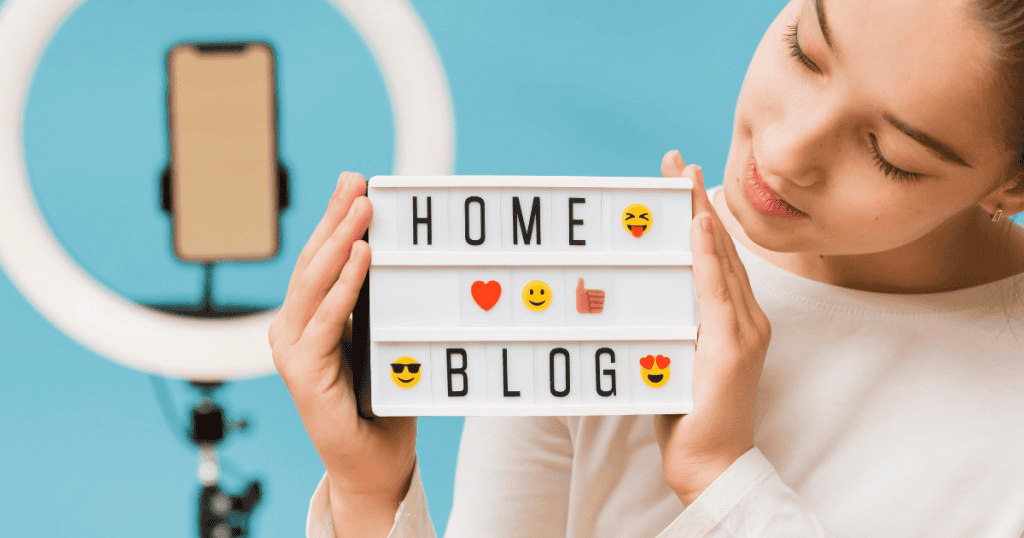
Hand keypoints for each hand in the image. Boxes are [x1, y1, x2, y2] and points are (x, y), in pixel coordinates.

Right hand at [268, 172, 416, 537]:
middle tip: (358, 183)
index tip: (355, 182)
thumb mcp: (379, 340)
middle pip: (313, 262)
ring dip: (340, 241)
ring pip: (314, 283)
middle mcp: (291, 330)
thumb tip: (394, 253)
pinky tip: (362, 256)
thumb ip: (376, 303)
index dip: (334, 218)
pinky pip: (326, 321)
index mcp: (307, 319)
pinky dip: (344, 286)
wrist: (372, 462)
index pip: (320, 258)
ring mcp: (292, 351)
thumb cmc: (379, 402)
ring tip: (361, 209)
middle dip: (335, 219)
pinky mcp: (303, 373)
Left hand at [575, 278, 605, 313]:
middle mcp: (599, 299)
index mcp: (598, 293)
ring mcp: (599, 305)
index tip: (587, 293)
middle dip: (595, 299)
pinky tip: (590, 309)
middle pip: (602, 299)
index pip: (602, 293)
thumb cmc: (579, 296)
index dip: (595, 293)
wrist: (578, 305)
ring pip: (601, 305)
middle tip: (588, 299)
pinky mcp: (598, 310)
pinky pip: (600, 310)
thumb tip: (580, 278)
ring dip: (595, 304)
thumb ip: (580, 284)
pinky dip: (596, 309)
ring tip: (589, 304)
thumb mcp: (579, 290)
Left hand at [653, 151, 771, 505]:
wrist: (712, 464)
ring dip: (701, 215)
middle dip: (696, 201)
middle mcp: (747, 318)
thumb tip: (640, 296)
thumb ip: (669, 324)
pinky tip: (699, 226)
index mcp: (735, 319)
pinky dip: (711, 257)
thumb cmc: (689, 415)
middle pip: (721, 247)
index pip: (716, 256)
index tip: (679, 180)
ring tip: (682, 178)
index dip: (699, 215)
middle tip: (674, 162)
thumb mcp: (674, 359)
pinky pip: (720, 293)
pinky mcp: (735, 347)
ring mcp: (745, 331)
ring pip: (722, 260)